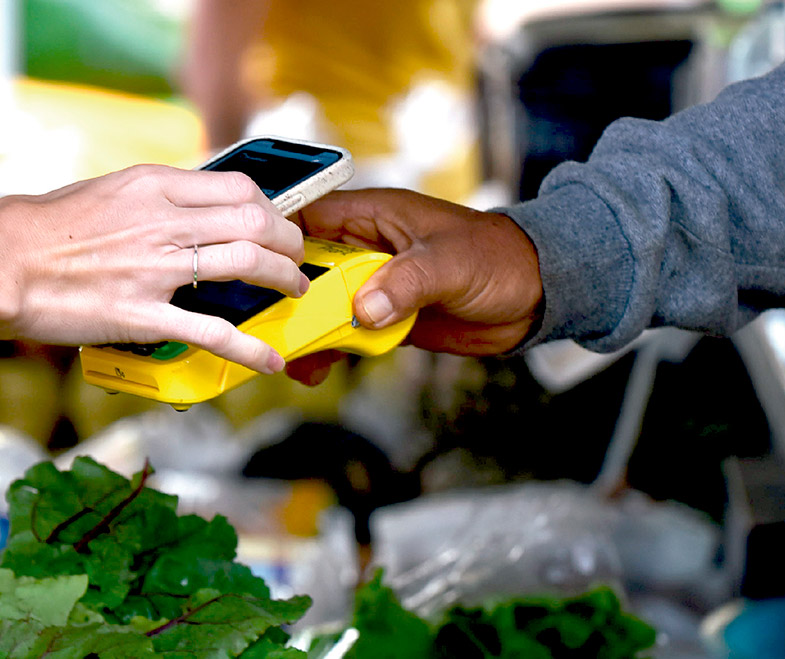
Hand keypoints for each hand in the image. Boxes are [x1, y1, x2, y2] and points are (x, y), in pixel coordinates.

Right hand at [0, 164, 311, 373]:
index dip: (269, 208)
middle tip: (295, 259)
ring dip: (283, 281)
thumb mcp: (101, 192)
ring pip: (248, 265)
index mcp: (152, 186)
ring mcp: (155, 269)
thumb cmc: (37, 229)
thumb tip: (180, 210)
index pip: (238, 187)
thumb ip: (146, 200)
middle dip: (288, 242)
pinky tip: (268, 361)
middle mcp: (162, 221)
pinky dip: (249, 349)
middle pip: (256, 223)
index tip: (275, 224)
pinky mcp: (142, 316)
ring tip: (292, 292)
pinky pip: (212, 331)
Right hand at [284, 189, 542, 382]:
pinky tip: (314, 370)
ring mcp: (373, 285)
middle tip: (259, 326)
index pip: (307, 218)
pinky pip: (344, 334)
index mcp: (373, 215)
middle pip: (303, 269)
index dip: (274, 239)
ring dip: (302, 332)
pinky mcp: (385, 318)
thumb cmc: (497, 258)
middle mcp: (364, 248)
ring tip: (287, 358)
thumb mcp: (449, 264)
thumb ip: (405, 283)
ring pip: (319, 307)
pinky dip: (327, 352)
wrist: (536, 295)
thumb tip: (364, 311)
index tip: (248, 266)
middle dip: (280, 298)